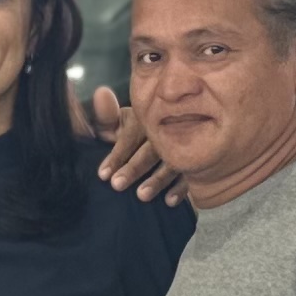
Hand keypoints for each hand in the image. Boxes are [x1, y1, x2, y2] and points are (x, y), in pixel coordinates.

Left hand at [86, 86, 184, 202]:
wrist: (170, 132)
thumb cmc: (135, 131)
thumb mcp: (119, 122)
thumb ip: (106, 116)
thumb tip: (100, 94)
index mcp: (146, 116)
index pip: (131, 135)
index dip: (117, 154)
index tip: (103, 174)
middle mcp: (167, 129)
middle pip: (151, 149)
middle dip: (134, 168)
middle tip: (117, 185)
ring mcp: (184, 145)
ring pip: (172, 163)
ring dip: (157, 180)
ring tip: (141, 196)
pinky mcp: (194, 162)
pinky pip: (190, 176)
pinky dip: (180, 189)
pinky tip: (169, 201)